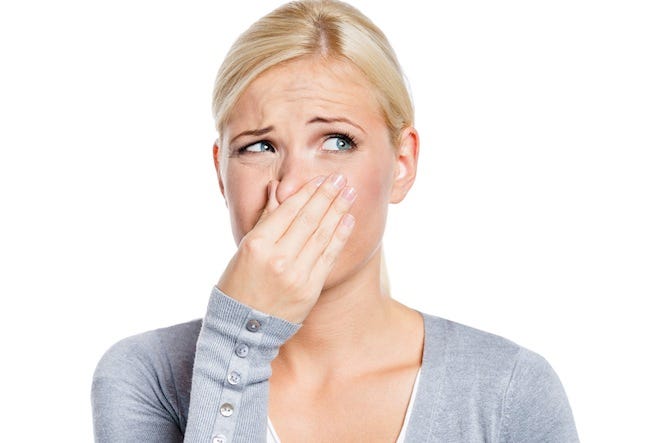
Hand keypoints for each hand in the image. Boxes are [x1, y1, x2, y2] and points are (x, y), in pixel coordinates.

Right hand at [216, 173, 356, 322]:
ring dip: (338, 211)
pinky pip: (328, 257)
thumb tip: (277, 188)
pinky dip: (340, 236)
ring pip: (321, 235)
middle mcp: (277, 258)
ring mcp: (296, 275)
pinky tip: (348, 220)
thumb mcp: (244, 249)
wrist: (241, 329)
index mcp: (257, 245)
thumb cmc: (238, 285)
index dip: (308, 192)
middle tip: (342, 179)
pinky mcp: (309, 290)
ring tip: (350, 193)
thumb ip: (265, 219)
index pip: (288, 211)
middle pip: (309, 219)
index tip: (322, 179)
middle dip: (328, 195)